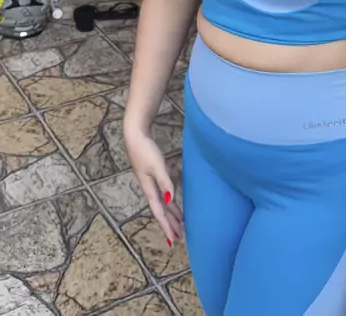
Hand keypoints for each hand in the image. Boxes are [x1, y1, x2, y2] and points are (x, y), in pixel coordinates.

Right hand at [124, 125, 182, 246]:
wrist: (135, 135)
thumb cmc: (145, 150)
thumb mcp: (157, 166)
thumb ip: (164, 182)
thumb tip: (170, 200)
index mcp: (149, 188)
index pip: (159, 212)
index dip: (166, 225)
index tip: (173, 239)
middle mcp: (149, 187)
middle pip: (161, 209)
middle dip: (168, 223)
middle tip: (177, 236)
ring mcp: (150, 180)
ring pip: (162, 201)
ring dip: (171, 212)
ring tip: (179, 222)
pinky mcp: (153, 172)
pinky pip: (163, 191)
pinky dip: (170, 198)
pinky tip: (174, 198)